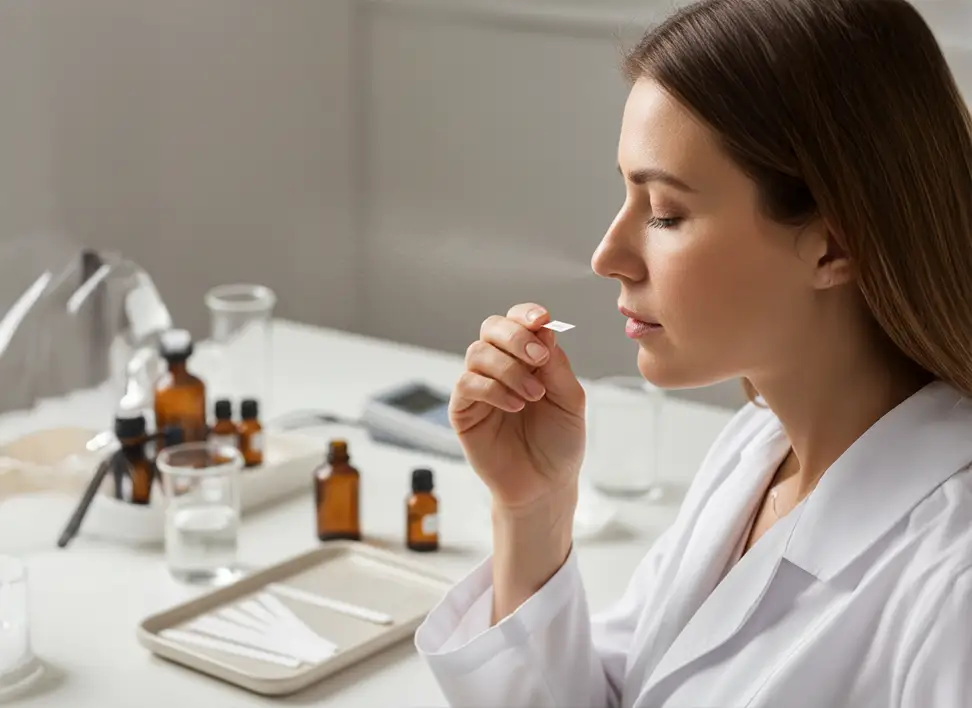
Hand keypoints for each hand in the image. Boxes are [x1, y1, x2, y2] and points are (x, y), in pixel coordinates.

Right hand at [449, 303, 585, 511]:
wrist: (546, 484)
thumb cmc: (559, 442)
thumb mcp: (570, 400)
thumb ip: (557, 365)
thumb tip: (545, 328)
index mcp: (527, 358)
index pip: (518, 321)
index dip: (526, 314)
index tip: (542, 320)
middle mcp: (500, 366)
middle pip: (491, 328)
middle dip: (515, 336)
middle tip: (539, 358)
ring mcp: (479, 387)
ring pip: (478, 353)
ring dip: (509, 369)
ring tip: (533, 395)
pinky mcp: (463, 410)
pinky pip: (467, 384)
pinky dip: (493, 390)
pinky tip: (516, 406)